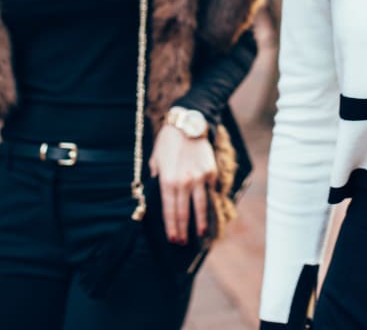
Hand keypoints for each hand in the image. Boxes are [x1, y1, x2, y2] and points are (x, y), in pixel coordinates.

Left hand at [148, 124, 216, 244]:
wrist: (188, 124)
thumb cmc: (168, 142)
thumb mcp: (155, 160)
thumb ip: (157, 178)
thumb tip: (157, 192)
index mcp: (168, 181)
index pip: (169, 211)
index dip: (171, 227)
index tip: (173, 239)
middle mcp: (184, 182)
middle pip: (183, 212)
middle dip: (182, 229)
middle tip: (182, 242)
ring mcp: (199, 178)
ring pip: (200, 206)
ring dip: (199, 222)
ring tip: (199, 234)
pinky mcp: (210, 172)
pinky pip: (209, 192)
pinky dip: (209, 202)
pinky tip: (208, 212)